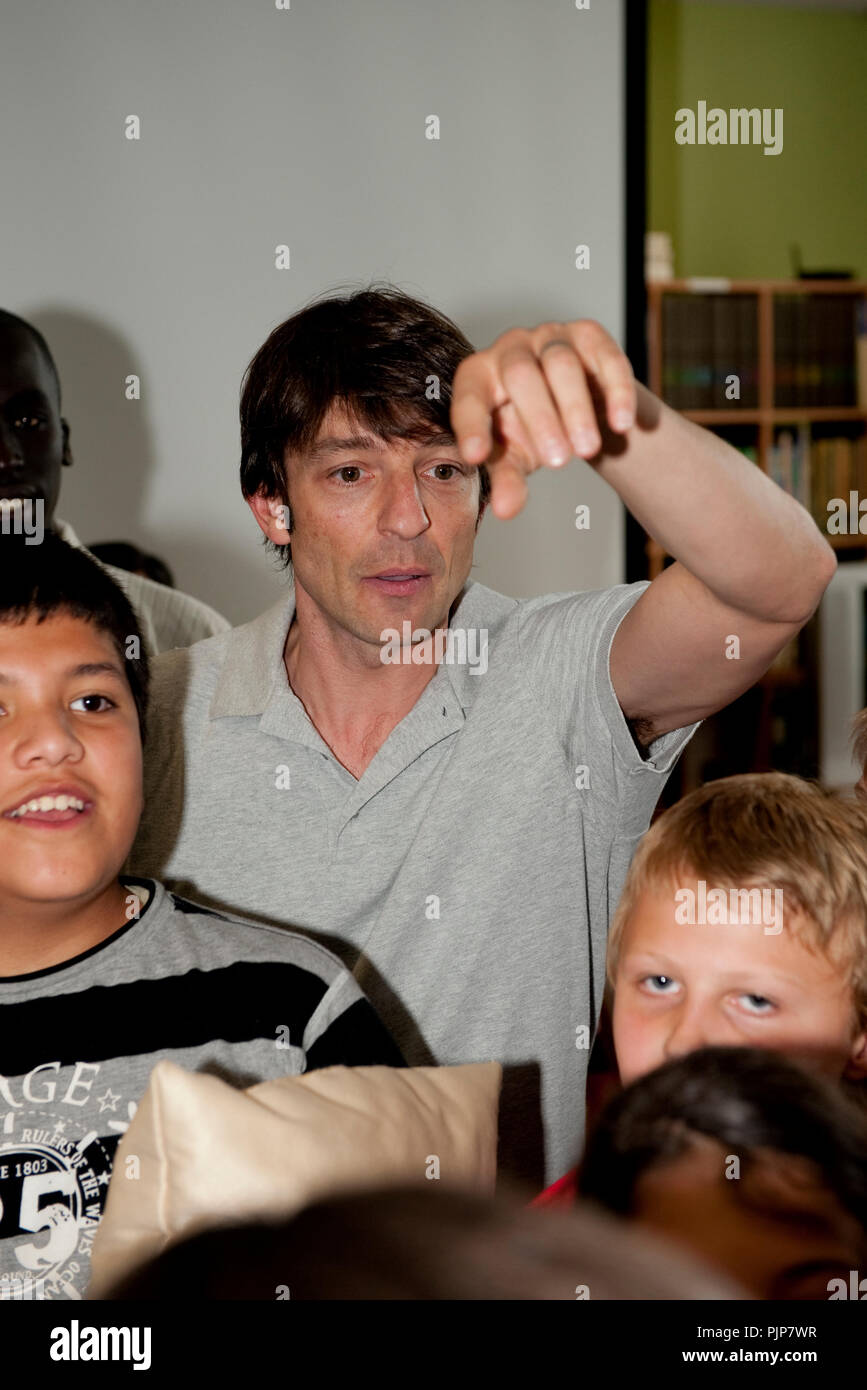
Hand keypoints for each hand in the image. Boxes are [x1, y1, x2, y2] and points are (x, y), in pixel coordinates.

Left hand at [451, 319, 636, 518]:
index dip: (472, 426)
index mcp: (479, 377)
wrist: (578, 406)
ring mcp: (550, 336)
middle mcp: (510, 349)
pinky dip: (616, 392)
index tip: (477, 457)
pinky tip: (621, 424)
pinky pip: (606, 358)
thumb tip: (506, 510)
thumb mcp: (517, 458)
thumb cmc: (533, 430)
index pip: (469, 397)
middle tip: (559, 463)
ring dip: (576, 409)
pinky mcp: (589, 335)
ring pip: (561, 364)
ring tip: (587, 451)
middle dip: (540, 420)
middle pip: (521, 375)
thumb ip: (508, 481)